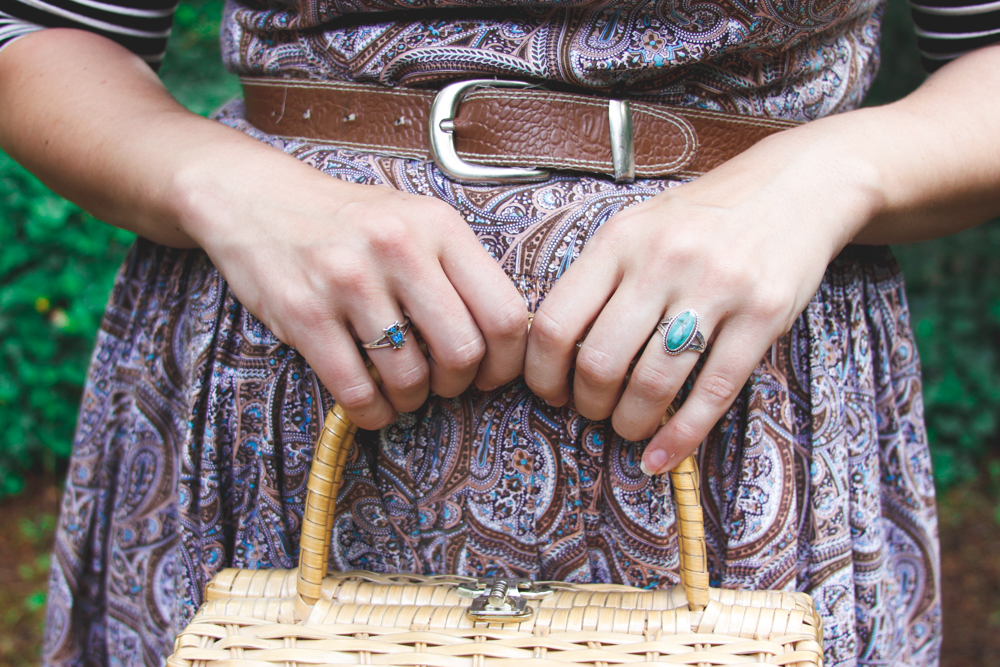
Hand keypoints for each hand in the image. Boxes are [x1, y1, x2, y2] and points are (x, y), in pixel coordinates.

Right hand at [182, 165, 528, 429]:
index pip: (503, 312)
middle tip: (444, 384)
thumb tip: (505, 340)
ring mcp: (348, 279)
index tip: (492, 374)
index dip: (506, 360)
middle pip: (461, 352)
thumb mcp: (415, 221)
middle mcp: (397, 247)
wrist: (259, 199)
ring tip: (403, 389)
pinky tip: (372, 405)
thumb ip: (458, 269)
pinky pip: (355, 389)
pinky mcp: (304, 313)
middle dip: (458, 384)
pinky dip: (371, 412)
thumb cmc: (351, 221)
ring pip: (409, 377)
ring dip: (411, 398)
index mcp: (438, 225)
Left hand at [524, 126, 876, 473]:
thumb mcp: (638, 226)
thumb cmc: (702, 217)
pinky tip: (663, 456)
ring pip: (654, 383)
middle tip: (592, 412)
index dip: (543, 373)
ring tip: (627, 427)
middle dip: (588, 404)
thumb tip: (554, 347)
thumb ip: (599, 277)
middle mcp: (663, 261)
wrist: (794, 187)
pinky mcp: (763, 315)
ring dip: (631, 423)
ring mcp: (716, 288)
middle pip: (601, 361)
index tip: (549, 392)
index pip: (557, 322)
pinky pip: (713, 392)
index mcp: (619, 240)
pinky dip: (681, 436)